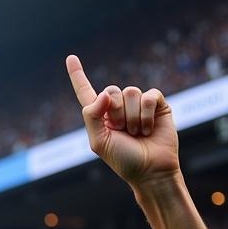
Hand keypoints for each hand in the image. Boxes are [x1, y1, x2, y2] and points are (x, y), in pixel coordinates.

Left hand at [66, 54, 178, 187]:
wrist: (151, 170)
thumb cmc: (124, 160)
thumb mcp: (99, 142)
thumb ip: (92, 116)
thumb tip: (104, 94)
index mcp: (100, 116)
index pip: (86, 92)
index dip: (78, 75)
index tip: (70, 58)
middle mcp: (118, 107)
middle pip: (111, 90)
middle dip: (116, 113)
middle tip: (123, 132)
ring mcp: (138, 104)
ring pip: (131, 92)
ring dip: (132, 117)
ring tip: (137, 133)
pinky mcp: (157, 104)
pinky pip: (149, 95)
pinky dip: (146, 113)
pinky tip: (149, 128)